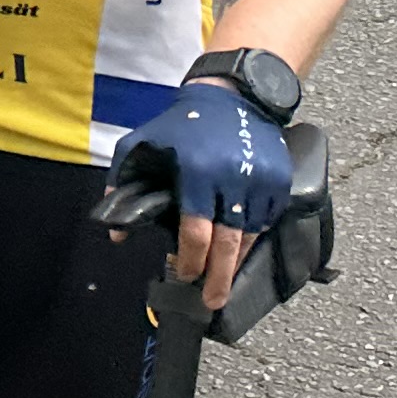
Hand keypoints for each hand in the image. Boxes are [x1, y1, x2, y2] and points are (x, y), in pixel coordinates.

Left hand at [114, 79, 295, 310]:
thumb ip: (123, 183)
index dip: (189, 261)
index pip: (196, 232)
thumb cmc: (183, 122)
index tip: (183, 276)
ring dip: (236, 264)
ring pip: (250, 237)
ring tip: (223, 283)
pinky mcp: (279, 182)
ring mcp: (261, 183)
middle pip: (228, 245)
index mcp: (198, 173)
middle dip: (218, 279)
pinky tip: (239, 253)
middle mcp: (233, 181)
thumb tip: (117, 233)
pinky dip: (252, 240)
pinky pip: (266, 222)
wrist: (235, 95)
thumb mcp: (143, 143)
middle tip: (211, 302)